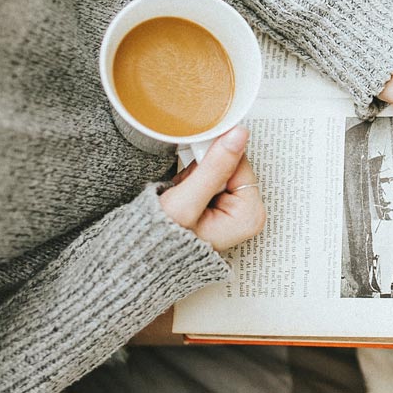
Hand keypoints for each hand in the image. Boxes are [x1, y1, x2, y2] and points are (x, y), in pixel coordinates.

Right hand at [158, 126, 266, 250]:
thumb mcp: (186, 202)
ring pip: (219, 169)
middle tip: (187, 190)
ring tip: (183, 196)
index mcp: (250, 216)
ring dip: (196, 175)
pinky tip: (184, 196)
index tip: (196, 166)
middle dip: (204, 171)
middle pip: (231, 165)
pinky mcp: (221, 206)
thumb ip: (213, 167)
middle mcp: (248, 214)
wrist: (142, 258)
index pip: (241, 163)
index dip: (214, 159)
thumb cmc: (162, 242)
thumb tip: (238, 135)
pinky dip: (193, 181)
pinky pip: (210, 177)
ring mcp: (235, 211)